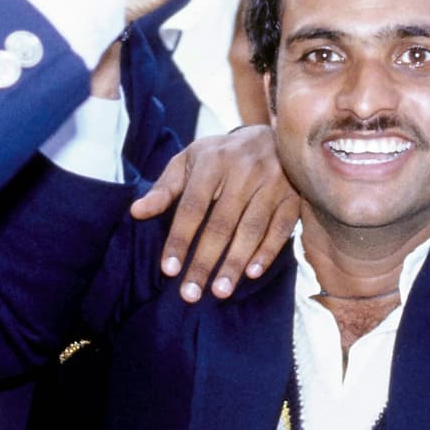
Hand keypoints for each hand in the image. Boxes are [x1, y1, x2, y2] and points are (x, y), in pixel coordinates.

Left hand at [128, 124, 298, 301]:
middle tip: (190, 294)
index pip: (192, 206)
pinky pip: (280, 228)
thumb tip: (137, 212)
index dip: (180, 239)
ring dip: (234, 263)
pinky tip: (252, 273)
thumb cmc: (223, 155)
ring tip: (219, 291)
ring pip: (251, 229)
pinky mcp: (293, 196)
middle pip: (221, 224)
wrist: (274, 135)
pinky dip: (267, 252)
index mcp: (213, 161)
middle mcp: (244, 171)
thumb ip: (165, 188)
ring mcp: (272, 183)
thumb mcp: (190, 161)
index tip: (169, 270)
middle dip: (204, 262)